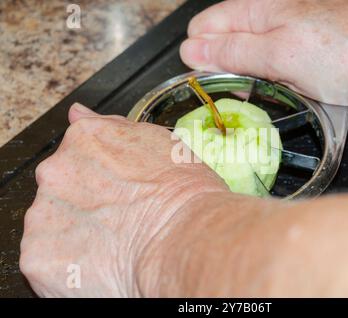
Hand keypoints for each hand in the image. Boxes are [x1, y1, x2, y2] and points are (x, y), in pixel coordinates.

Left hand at [20, 103, 226, 296]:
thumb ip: (109, 125)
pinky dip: (70, 267)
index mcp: (84, 140)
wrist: (185, 239)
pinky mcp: (39, 256)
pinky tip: (101, 266)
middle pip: (60, 191)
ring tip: (113, 246)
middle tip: (119, 222)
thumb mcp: (156, 141)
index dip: (100, 181)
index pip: (77, 157)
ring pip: (51, 227)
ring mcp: (43, 214)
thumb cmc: (182, 194)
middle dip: (83, 206)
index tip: (118, 195)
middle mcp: (56, 171)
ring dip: (75, 236)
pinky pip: (48, 262)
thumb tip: (78, 112)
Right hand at [180, 0, 347, 105]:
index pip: (205, 29)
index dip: (200, 59)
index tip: (208, 85)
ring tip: (268, 101)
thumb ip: (235, 52)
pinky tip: (289, 100)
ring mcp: (290, 40)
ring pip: (255, 66)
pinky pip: (280, 78)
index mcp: (257, 11)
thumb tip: (194, 51)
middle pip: (228, 49)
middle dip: (227, 76)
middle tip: (240, 99)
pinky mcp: (308, 59)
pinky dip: (280, 92)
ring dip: (256, 87)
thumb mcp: (281, 53)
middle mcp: (271, 21)